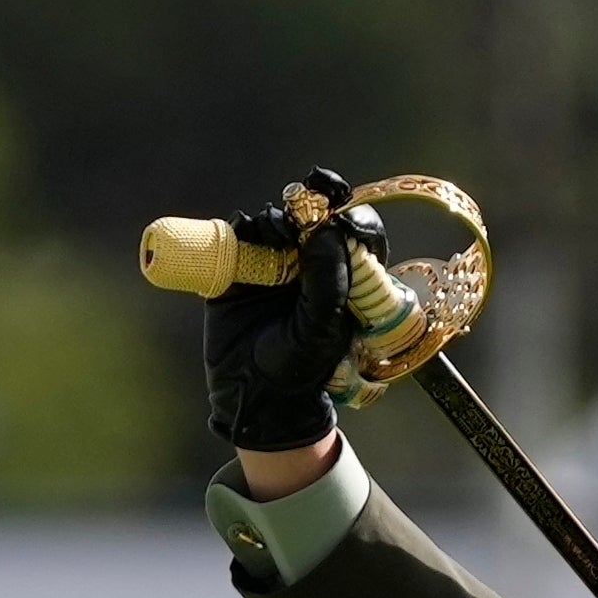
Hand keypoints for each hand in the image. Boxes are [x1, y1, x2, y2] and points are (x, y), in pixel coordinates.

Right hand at [203, 175, 375, 455]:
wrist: (254, 395)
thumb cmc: (300, 367)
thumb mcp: (322, 327)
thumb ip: (328, 280)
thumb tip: (326, 228)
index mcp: (344, 279)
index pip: (357, 236)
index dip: (351, 218)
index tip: (343, 219)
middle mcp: (311, 265)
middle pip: (316, 218)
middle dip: (313, 205)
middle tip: (309, 202)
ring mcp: (275, 263)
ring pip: (279, 221)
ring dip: (279, 217)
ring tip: (277, 229)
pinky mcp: (240, 267)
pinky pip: (243, 234)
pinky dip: (247, 226)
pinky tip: (251, 231)